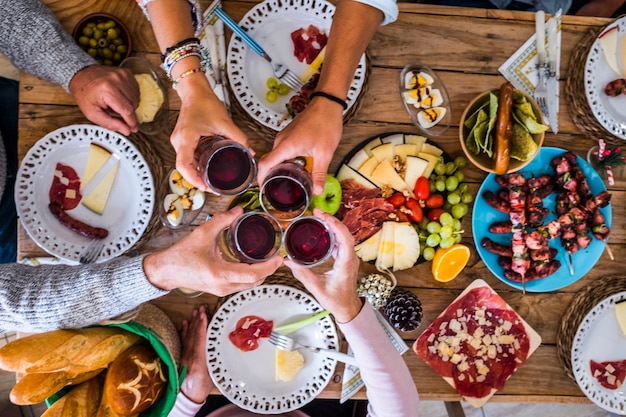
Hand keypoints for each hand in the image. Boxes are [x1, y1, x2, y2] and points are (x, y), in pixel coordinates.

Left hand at [68, 64, 138, 135]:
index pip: (126, 110)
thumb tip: (126, 130)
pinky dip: (131, 96)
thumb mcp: (92, 113)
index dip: (131, 122)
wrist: (81, 75)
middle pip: (133, 104)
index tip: (133, 129)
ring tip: (116, 102)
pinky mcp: (126, 72)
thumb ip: (110, 123)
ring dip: (129, 104)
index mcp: (107, 90)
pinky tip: (121, 96)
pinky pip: (136, 89)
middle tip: (114, 111)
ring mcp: (122, 74)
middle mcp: (116, 80)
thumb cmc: (85, 94)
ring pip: (136, 98)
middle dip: (126, 112)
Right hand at [144, 206, 282, 294]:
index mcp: (220, 273)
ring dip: (260, 274)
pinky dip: (251, 277)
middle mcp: (222, 286)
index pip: (252, 274)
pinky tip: (253, 265)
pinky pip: (241, 285)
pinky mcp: (220, 290)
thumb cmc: (181, 255)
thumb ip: (222, 220)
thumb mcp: (202, 233)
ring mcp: (221, 290)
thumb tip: (238, 211)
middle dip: (268, 270)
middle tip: (277, 257)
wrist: (166, 271)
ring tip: (268, 260)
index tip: (278, 258)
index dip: (268, 267)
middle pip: (254, 282)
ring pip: (249, 285)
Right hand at [170, 80, 250, 191]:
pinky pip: (186, 157)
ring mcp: (178, 141)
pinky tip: (205, 170)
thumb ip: (239, 138)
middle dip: (196, 180)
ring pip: (184, 164)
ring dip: (195, 174)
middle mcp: (178, 141)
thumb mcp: (224, 122)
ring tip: (210, 182)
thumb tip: (250, 152)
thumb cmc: (205, 103)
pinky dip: (194, 166)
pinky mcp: (182, 140)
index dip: (194, 179)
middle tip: (212, 188)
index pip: (184, 165)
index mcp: (186, 138)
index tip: (206, 187)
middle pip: (183, 168)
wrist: (194, 91)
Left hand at [179, 306, 212, 402]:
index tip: (204, 314)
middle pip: (193, 335)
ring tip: (194, 312)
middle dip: (197, 320)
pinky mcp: (181, 357)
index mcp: (198, 360)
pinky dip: (184, 331)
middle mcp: (189, 356)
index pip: (200, 339)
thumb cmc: (201, 388)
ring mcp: (184, 356)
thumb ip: (214, 360)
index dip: (202, 326)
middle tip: (200, 308)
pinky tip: (185, 323)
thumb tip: (220, 346)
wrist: (187, 397)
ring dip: (192, 323)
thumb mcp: (213, 374)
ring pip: (188, 336)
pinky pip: (183, 341)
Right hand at [257, 99, 343, 194]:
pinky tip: (296, 166)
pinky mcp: (288, 134)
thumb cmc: (325, 124)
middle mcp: (281, 140)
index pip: (265, 164)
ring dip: (280, 167)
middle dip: (272, 176)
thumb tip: (317, 191)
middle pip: (269, 161)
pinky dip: (285, 159)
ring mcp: (284, 136)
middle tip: (280, 189)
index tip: (263, 189)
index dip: (261, 178)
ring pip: (276, 156)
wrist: (327, 104)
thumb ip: (319, 174)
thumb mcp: (324, 153)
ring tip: (289, 181)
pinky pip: (282, 150)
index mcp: (286, 146)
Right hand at [286, 209, 362, 322]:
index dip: (334, 224)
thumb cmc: (337, 300)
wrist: (347, 308)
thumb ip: (302, 274)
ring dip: (332, 226)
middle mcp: (350, 258)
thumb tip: (288, 262)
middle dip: (331, 220)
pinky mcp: (345, 259)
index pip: (344, 238)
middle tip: (317, 213)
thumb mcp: (317, 288)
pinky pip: (341, 242)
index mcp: (346, 263)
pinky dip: (332, 234)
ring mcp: (349, 257)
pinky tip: (322, 231)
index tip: (322, 216)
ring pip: (343, 235)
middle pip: (344, 232)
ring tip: (318, 218)